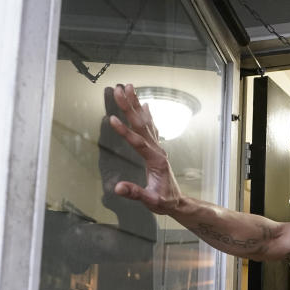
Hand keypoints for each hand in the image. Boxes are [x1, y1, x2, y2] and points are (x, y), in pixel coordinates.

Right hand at [107, 83, 182, 214]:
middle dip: (129, 106)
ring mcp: (158, 148)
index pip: (137, 143)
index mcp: (156, 160)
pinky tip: (145, 105)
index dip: (124, 131)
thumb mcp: (151, 201)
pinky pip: (151, 128)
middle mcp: (158, 150)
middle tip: (119, 89)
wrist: (177, 202)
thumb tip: (118, 188)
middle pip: (141, 124)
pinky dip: (147, 115)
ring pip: (146, 122)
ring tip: (129, 87)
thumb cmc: (164, 201)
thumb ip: (135, 193)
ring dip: (136, 104)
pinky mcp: (156, 149)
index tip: (112, 119)